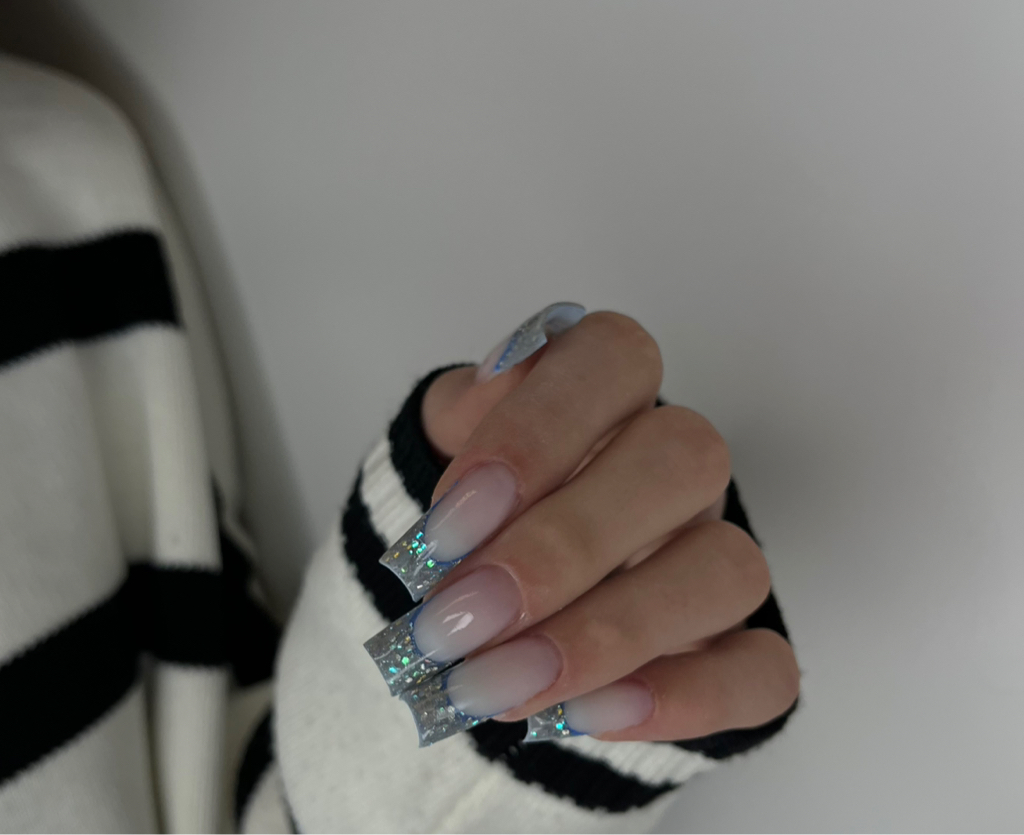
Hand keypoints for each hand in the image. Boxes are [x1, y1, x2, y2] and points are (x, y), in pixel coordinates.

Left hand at [365, 305, 798, 745]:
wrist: (491, 604)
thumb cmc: (474, 512)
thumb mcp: (444, 450)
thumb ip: (462, 418)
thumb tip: (495, 382)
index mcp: (608, 394)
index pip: (615, 357)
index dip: (537, 431)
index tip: (451, 516)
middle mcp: (676, 466)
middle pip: (684, 458)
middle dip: (565, 546)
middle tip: (463, 615)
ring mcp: (715, 555)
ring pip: (728, 569)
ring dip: (609, 635)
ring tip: (499, 684)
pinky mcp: (735, 648)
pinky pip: (761, 671)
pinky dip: (682, 700)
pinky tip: (585, 717)